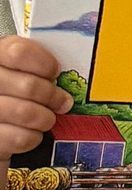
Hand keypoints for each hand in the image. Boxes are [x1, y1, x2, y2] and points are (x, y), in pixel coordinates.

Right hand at [0, 35, 62, 162]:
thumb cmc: (11, 94)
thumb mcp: (19, 72)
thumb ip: (34, 66)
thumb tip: (62, 73)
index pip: (18, 52)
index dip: (44, 63)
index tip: (55, 72)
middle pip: (28, 86)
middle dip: (53, 96)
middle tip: (62, 101)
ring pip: (26, 113)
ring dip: (46, 118)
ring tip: (47, 118)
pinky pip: (21, 138)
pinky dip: (34, 137)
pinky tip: (32, 132)